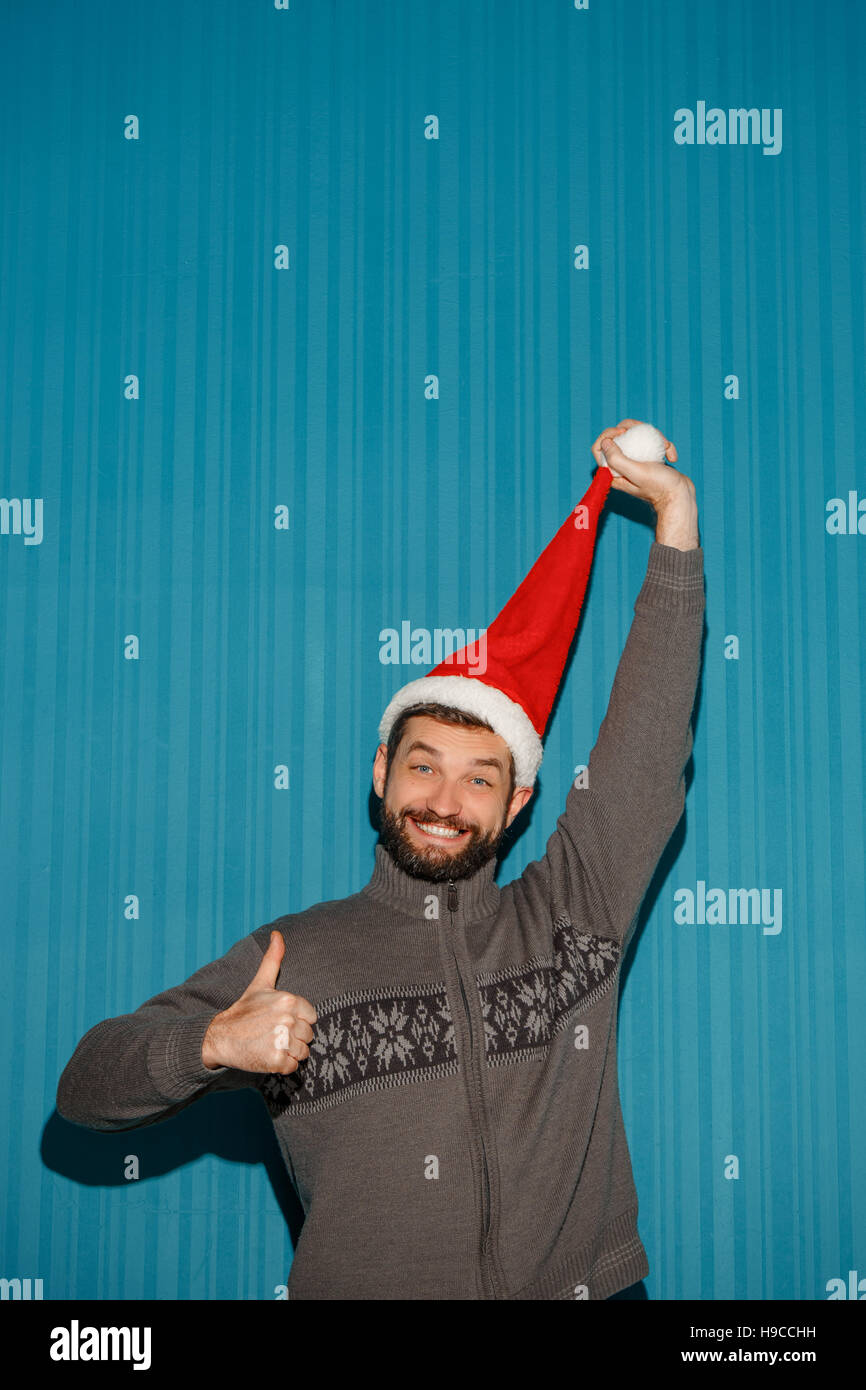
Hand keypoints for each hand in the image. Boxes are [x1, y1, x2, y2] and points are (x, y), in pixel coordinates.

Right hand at [201, 931, 317, 1073]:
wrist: (220, 1036)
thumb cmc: (243, 1010)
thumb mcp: (260, 983)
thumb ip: (273, 959)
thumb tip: (277, 934)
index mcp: (288, 1000)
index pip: (311, 1017)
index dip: (298, 1020)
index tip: (280, 1021)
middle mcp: (288, 1020)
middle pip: (308, 1035)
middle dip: (294, 1037)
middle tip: (272, 1034)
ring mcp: (282, 1041)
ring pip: (303, 1052)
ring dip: (289, 1052)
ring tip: (270, 1044)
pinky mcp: (276, 1061)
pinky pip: (293, 1067)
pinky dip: (283, 1066)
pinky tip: (267, 1056)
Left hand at [591, 418, 698, 548]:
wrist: (680, 497)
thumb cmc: (659, 487)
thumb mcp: (636, 472)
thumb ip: (616, 459)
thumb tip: (605, 442)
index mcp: (613, 472)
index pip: (599, 447)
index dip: (608, 434)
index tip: (623, 432)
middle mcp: (622, 466)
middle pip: (619, 436)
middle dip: (634, 428)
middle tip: (646, 431)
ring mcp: (636, 461)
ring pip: (637, 436)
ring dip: (655, 436)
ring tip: (665, 446)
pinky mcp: (649, 459)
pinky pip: (653, 443)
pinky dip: (665, 445)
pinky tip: (671, 456)